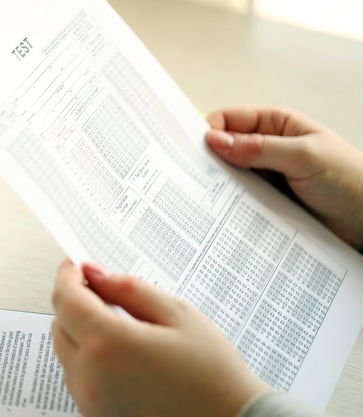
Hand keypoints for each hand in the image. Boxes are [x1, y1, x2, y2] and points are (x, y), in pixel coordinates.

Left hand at [51, 258, 269, 416]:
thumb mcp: (178, 315)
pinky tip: (121, 356)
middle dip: (75, 303)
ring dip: (81, 332)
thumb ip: (129, 289)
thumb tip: (96, 274)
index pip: (66, 299)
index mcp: (109, 345)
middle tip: (102, 291)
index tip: (76, 265)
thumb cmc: (213, 376)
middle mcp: (90, 377)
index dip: (68, 275)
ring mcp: (90, 402)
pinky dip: (88, 359)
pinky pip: (78, 378)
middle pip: (60, 325)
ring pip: (66, 352)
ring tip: (120, 326)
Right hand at [205, 106, 362, 248]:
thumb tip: (216, 140)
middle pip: (224, 148)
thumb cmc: (349, 179)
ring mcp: (265, 176)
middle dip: (209, 159)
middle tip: (194, 174)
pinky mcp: (266, 200)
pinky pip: (238, 199)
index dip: (210, 131)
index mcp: (276, 125)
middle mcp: (267, 148)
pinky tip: (222, 211)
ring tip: (206, 195)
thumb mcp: (303, 156)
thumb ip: (259, 148)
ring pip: (229, 175)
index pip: (229, 120)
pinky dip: (229, 203)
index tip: (196, 150)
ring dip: (219, 184)